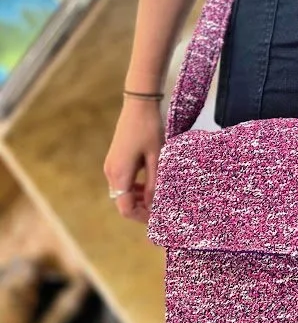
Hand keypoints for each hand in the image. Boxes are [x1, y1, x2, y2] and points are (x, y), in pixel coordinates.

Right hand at [103, 99, 164, 223]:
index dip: (142, 217)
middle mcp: (111, 173)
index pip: (126, 209)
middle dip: (142, 209)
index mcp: (120, 174)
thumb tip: (154, 206)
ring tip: (159, 197)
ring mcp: (111, 166)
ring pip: (123, 193)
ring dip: (139, 199)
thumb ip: (154, 183)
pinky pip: (123, 182)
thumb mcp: (157, 158)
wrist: (138, 105)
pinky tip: (150, 184)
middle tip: (162, 209)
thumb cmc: (149, 129)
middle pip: (123, 203)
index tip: (158, 218)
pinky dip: (135, 188)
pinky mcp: (115, 160)